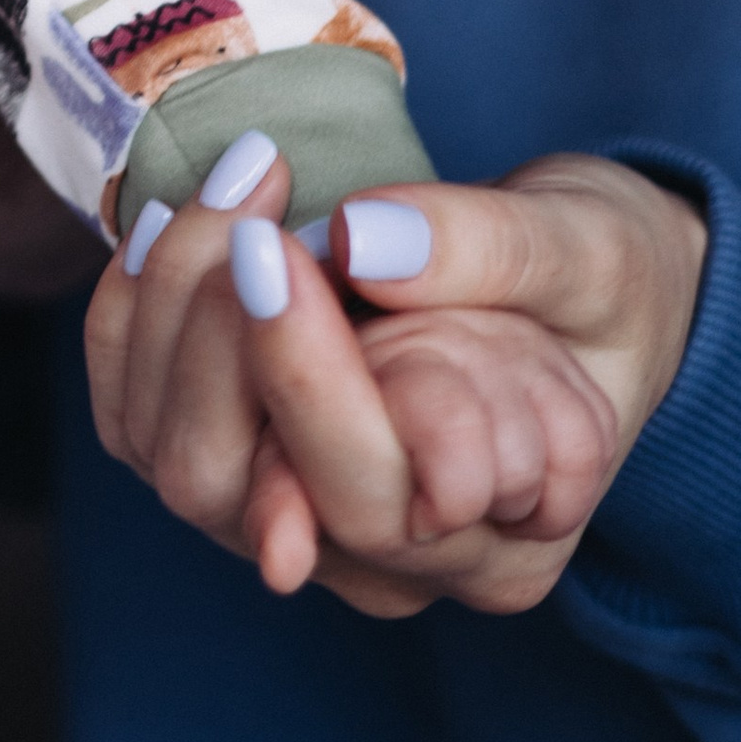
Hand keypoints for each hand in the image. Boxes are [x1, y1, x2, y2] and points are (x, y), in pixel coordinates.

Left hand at [87, 140, 705, 618]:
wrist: (584, 304)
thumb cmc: (602, 287)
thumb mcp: (592, 249)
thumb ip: (492, 252)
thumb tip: (361, 242)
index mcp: (504, 543)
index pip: (370, 499)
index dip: (306, 379)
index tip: (284, 244)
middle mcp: (395, 564)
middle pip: (246, 495)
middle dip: (222, 332)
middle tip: (254, 184)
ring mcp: (305, 525)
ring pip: (178, 463)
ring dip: (178, 308)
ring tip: (240, 178)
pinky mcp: (243, 469)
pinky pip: (141, 421)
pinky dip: (138, 316)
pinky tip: (176, 218)